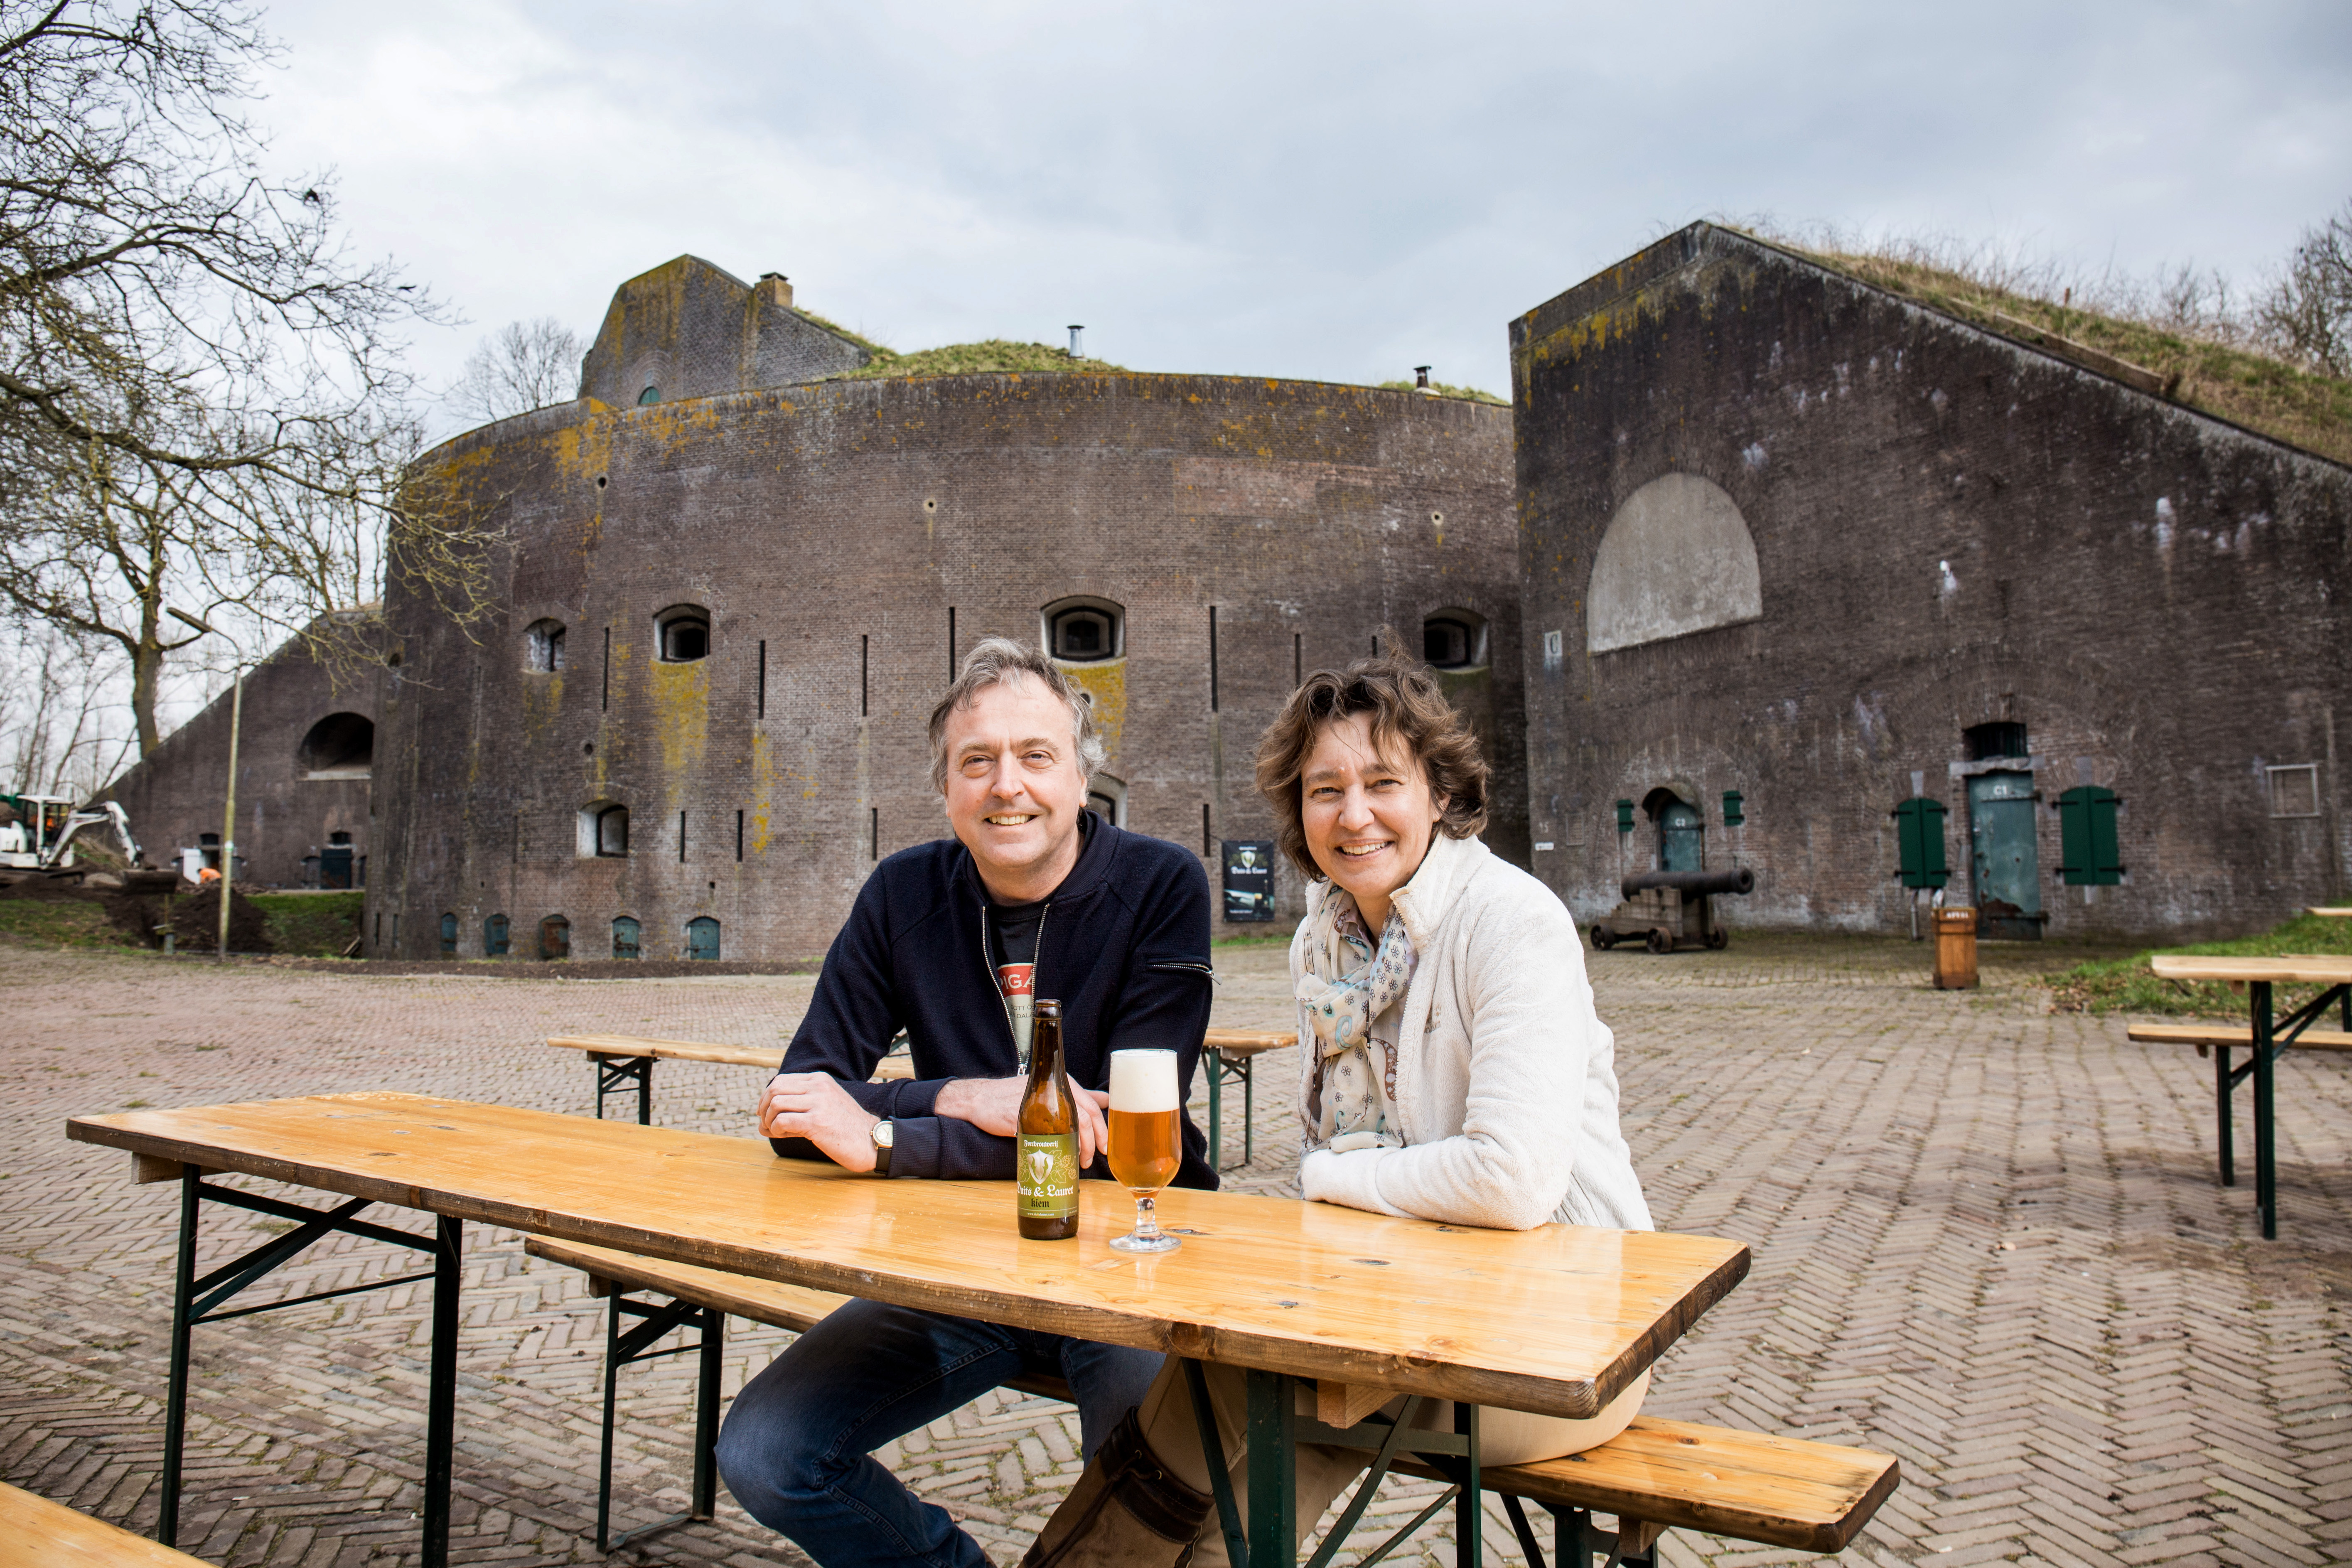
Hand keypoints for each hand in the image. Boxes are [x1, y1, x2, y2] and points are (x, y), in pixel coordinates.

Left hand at [758, 1073, 879, 1171]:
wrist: (871, 1141)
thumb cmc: (846, 1128)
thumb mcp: (825, 1105)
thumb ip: (799, 1106)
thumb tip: (762, 1120)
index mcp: (820, 1079)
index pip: (781, 1080)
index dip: (766, 1097)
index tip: (765, 1113)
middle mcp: (819, 1086)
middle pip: (775, 1089)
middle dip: (763, 1108)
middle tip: (765, 1124)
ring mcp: (818, 1103)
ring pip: (776, 1103)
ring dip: (769, 1121)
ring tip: (774, 1132)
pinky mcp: (817, 1122)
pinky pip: (782, 1121)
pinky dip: (775, 1130)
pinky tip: (782, 1136)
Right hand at [936, 1076, 1112, 1166]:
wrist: (981, 1099)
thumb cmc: (1017, 1095)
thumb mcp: (1051, 1090)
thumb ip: (1080, 1095)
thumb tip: (1106, 1099)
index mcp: (1064, 1083)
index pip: (1093, 1106)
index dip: (1103, 1129)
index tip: (1105, 1147)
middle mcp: (1055, 1090)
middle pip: (1086, 1117)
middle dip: (1094, 1142)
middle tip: (1092, 1158)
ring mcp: (1039, 1105)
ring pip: (1071, 1127)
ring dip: (1078, 1148)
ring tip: (1078, 1162)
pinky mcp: (1023, 1118)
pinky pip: (1046, 1137)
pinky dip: (1055, 1150)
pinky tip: (1057, 1159)